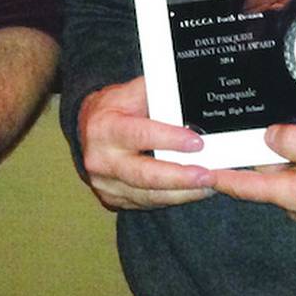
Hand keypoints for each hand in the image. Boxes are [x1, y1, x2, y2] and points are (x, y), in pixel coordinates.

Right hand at [77, 77, 213, 210]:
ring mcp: (106, 183)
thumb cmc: (113, 109)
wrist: (87, 130)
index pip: (140, 135)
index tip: (196, 142)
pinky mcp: (114, 199)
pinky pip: (148, 203)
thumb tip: (187, 97)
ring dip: (183, 192)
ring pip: (149, 195)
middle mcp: (102, 160)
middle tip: (208, 174)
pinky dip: (174, 198)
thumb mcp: (129, 92)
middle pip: (145, 175)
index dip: (169, 140)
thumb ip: (157, 93)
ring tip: (208, 184)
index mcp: (105, 128)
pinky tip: (192, 191)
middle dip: (180, 177)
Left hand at [210, 124, 295, 232]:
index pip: (245, 187)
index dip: (221, 176)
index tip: (198, 170)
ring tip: (288, 129)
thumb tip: (268, 135)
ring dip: (286, 153)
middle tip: (248, 127)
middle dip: (258, 152)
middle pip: (265, 174)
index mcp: (292, 194)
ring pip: (287, 172)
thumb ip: (295, 142)